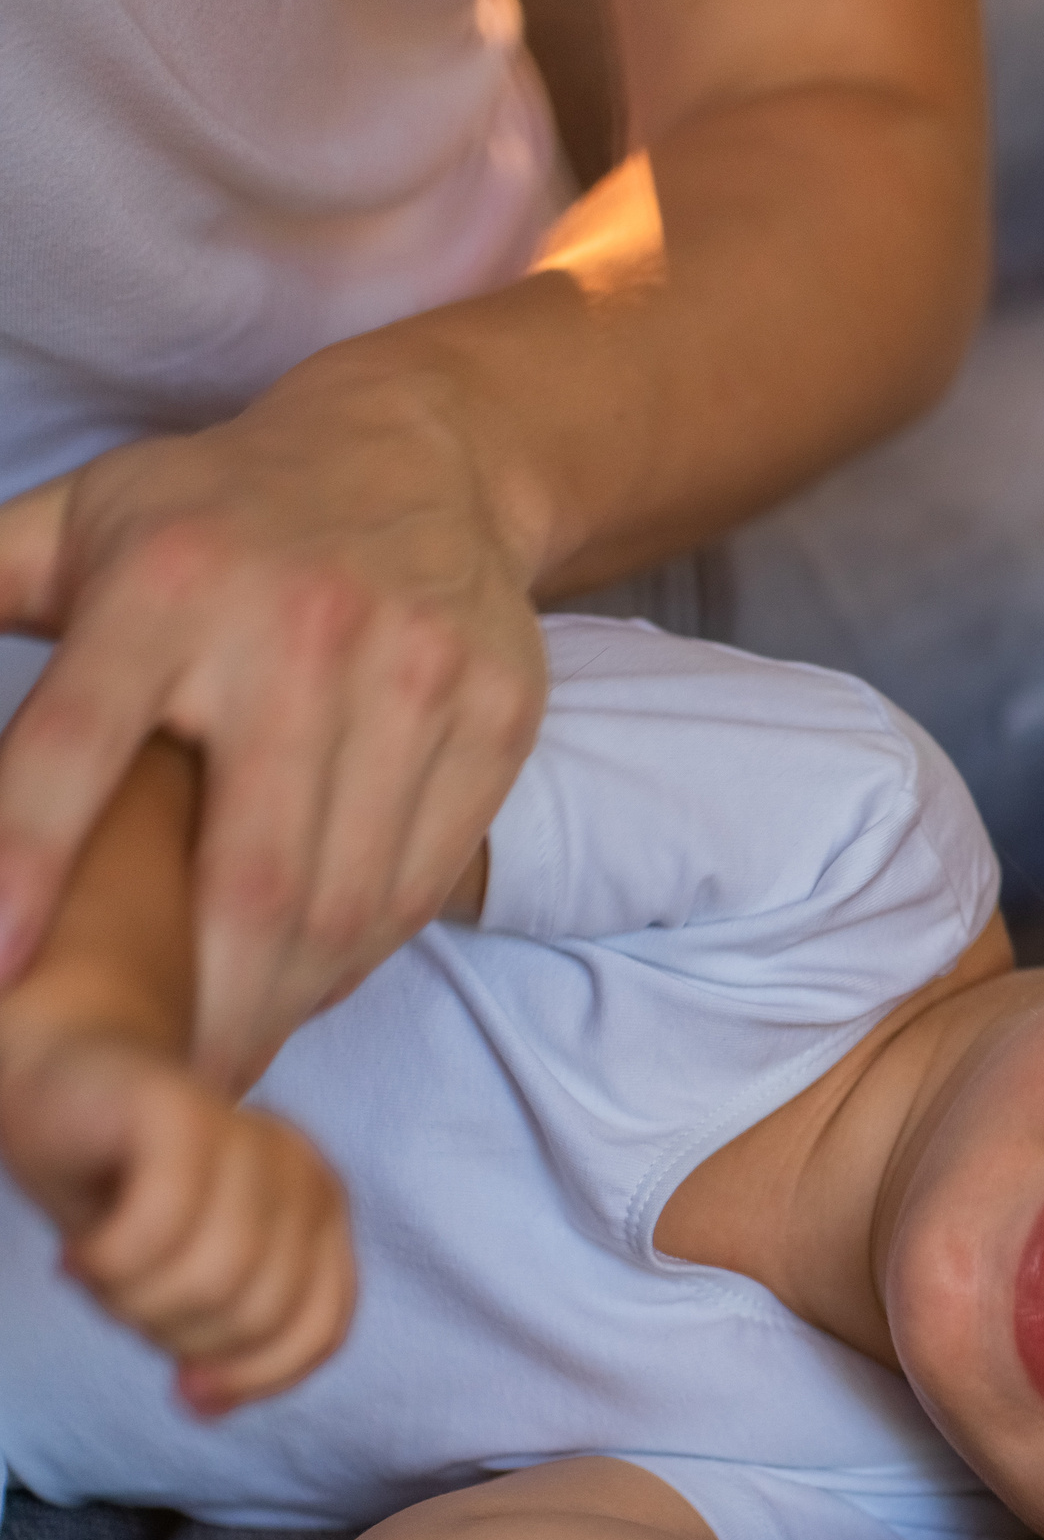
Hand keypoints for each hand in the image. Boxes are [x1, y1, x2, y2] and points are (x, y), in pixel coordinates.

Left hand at [0, 375, 547, 1084]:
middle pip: (250, 870)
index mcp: (166, 584)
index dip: (29, 867)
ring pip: (351, 893)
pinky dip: (367, 949)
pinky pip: (428, 872)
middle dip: (205, 1007)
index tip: (0, 973)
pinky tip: (317, 975)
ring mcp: (415, 673)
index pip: (77, 748)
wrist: (424, 452)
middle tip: (166, 1087)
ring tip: (238, 1047)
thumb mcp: (74, 525)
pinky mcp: (497, 711)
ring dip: (287, 998)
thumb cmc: (221, 511)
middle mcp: (300, 629)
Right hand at [0, 1027, 355, 1414]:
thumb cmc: (129, 1194)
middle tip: (125, 1298)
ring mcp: (249, 1137)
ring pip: (211, 1277)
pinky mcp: (183, 1115)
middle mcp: (302, 1173)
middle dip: (175, 1334)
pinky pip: (159, 1225)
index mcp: (321, 1217)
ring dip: (133, 1300)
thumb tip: (208, 1401)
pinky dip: (106, 1261)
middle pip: (257, 1312)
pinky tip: (76, 1253)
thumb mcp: (186, 1280)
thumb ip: (219, 1336)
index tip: (189, 1390)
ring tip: (101, 1271)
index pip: (321, 1328)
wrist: (64, 1083)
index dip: (256, 1378)